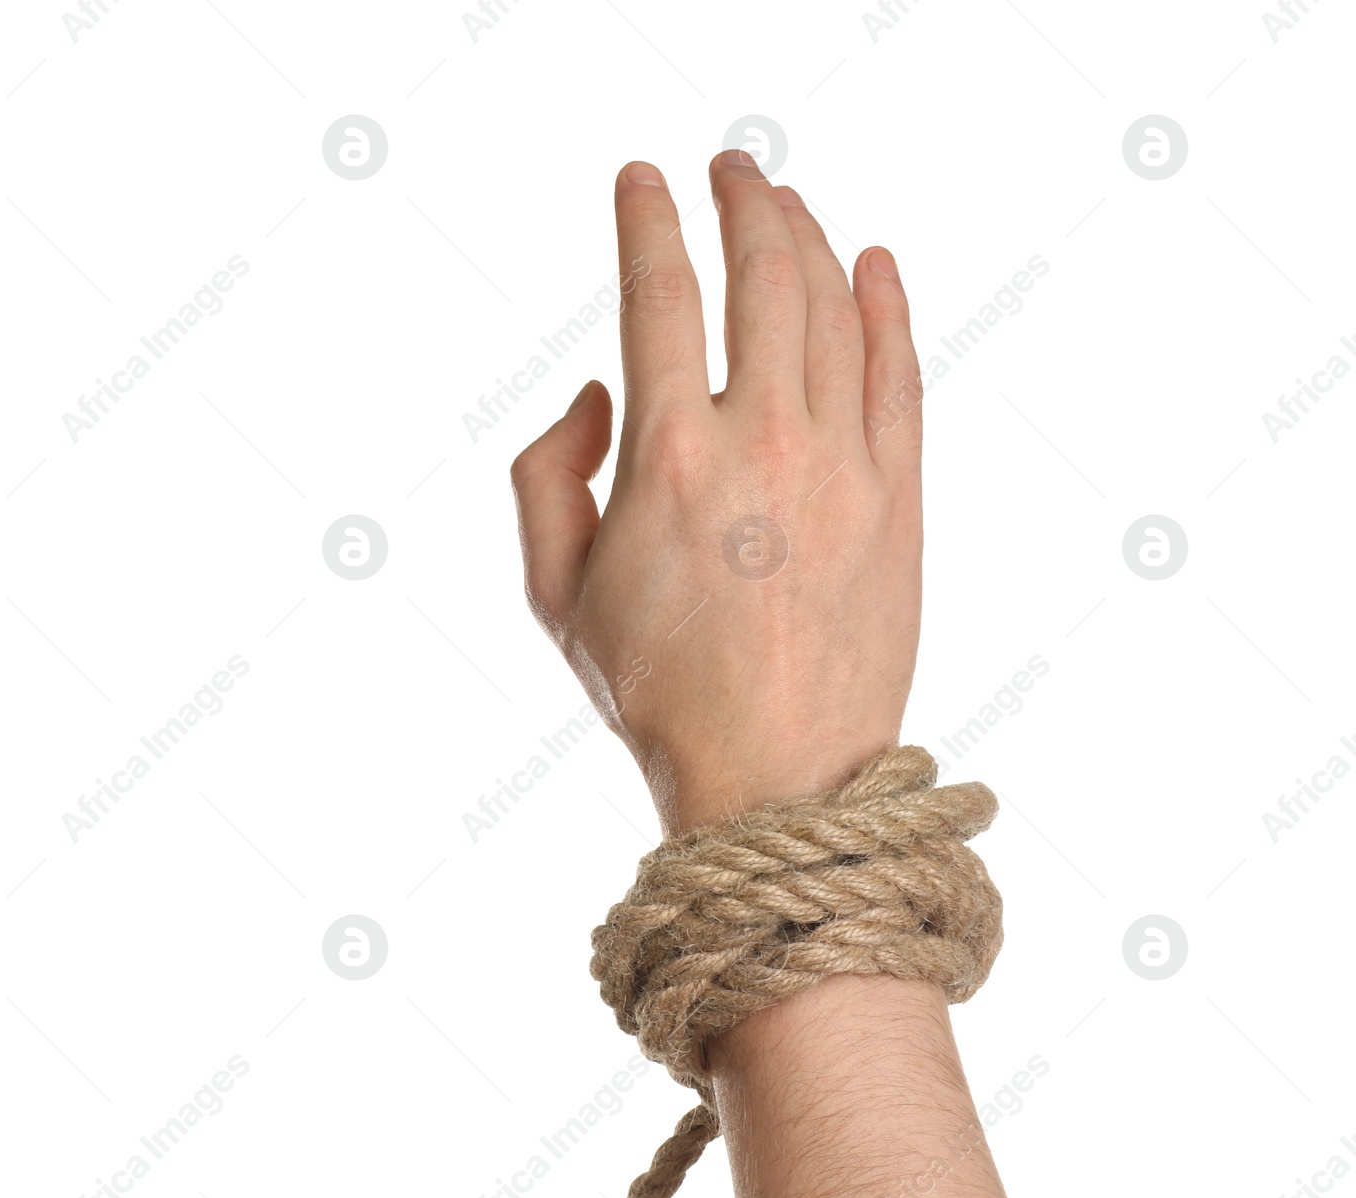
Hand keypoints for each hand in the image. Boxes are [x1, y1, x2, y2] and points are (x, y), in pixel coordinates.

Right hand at [511, 151, 923, 834]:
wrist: (776, 776)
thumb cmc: (655, 691)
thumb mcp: (554, 594)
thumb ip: (547, 475)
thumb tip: (599, 396)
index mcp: (667, 458)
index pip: (661, 294)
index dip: (649, 220)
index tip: (644, 180)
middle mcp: (763, 441)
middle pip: (762, 274)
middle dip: (744, 202)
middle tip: (731, 170)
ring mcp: (844, 465)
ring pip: (834, 309)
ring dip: (808, 238)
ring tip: (786, 204)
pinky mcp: (900, 497)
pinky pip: (900, 374)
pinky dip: (889, 307)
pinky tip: (875, 265)